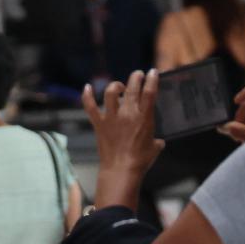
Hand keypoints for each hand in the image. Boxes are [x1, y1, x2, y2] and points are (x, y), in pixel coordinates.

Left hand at [84, 72, 163, 207]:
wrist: (121, 171)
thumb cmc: (140, 161)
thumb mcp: (155, 148)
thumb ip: (156, 140)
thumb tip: (157, 141)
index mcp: (144, 117)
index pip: (150, 92)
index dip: (152, 79)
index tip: (152, 72)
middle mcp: (128, 113)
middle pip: (132, 87)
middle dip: (136, 77)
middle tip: (138, 75)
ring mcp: (112, 118)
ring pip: (111, 92)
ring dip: (116, 85)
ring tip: (119, 86)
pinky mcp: (99, 124)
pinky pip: (90, 107)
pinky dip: (87, 96)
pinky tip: (87, 87)